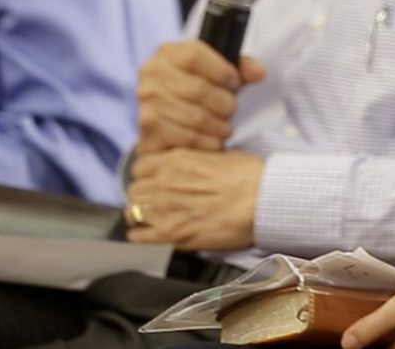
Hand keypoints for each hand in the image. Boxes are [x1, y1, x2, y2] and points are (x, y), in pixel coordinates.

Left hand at [125, 148, 262, 249]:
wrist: (263, 199)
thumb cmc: (250, 177)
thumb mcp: (221, 156)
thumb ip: (196, 161)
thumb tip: (192, 169)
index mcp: (176, 159)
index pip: (140, 167)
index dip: (147, 176)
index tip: (155, 182)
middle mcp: (164, 182)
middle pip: (133, 190)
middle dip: (143, 197)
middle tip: (157, 204)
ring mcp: (164, 209)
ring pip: (131, 212)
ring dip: (141, 216)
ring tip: (155, 221)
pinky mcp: (170, 235)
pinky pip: (137, 238)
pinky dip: (141, 237)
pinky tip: (154, 237)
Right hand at [136, 39, 264, 153]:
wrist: (169, 118)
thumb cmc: (199, 88)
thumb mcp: (219, 70)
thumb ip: (241, 67)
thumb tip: (258, 73)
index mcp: (169, 52)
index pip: (194, 56)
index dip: (221, 71)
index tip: (235, 83)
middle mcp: (152, 74)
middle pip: (198, 89)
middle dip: (225, 103)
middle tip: (232, 110)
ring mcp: (146, 102)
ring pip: (196, 117)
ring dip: (220, 126)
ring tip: (226, 126)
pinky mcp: (148, 129)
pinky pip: (187, 138)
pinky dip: (208, 142)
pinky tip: (215, 140)